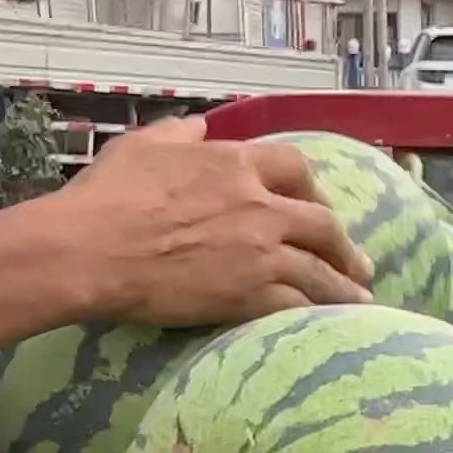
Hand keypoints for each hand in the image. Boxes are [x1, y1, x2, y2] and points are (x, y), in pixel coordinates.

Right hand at [53, 116, 373, 328]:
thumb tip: (197, 128)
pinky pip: (298, 304)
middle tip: (357, 261)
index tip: (318, 203)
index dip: (312, 187)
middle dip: (345, 244)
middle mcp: (259, 205)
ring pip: (320, 269)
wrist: (89, 249)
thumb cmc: (106, 197)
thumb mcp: (141, 146)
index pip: (294, 167)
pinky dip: (318, 314)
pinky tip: (328, 325)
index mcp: (235, 164)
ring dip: (345, 285)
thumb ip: (177, 134)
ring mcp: (259, 251)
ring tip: (362, 299)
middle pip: (322, 222)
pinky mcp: (249, 294)